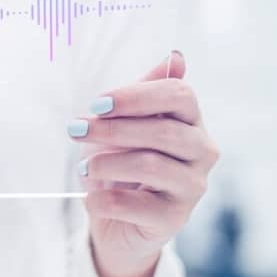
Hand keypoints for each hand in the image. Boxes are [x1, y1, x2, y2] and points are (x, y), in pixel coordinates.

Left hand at [68, 51, 218, 276]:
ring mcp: (192, 187)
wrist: (120, 220)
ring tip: (83, 167)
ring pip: (150, 166)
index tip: (96, 104)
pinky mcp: (175, 219)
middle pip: (164, 130)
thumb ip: (146, 90)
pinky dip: (104, 200)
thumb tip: (175, 57)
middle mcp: (202, 151)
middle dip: (112, 129)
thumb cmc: (123, 160)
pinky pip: (137, 206)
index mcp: (191, 119)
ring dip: (106, 163)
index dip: (136, 96)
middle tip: (75, 130)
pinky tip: (89, 197)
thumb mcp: (127, 121)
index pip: (179, 94)